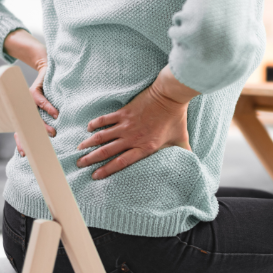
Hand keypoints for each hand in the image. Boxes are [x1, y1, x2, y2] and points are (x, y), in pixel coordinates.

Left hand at [15, 62, 57, 156]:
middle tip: (39, 147)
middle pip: (24, 127)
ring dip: (43, 126)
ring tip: (53, 133)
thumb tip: (55, 137)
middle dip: (30, 138)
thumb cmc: (47, 92)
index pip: (20, 132)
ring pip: (33, 117)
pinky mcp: (33, 90)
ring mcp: (26, 100)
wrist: (44, 70)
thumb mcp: (43, 108)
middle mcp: (23, 109)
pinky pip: (41, 102)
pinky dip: (49, 109)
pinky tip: (56, 115)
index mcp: (24, 115)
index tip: (24, 154)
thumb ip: (45, 121)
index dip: (21, 143)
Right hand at [76, 66, 197, 178]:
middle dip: (91, 159)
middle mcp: (132, 138)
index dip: (106, 170)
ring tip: (79, 149)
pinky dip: (96, 124)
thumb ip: (184, 153)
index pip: (121, 162)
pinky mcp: (124, 112)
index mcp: (144, 147)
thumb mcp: (181, 139)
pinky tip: (88, 128)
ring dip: (89, 143)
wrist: (170, 96)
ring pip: (102, 136)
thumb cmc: (177, 118)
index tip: (95, 176)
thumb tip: (193, 163)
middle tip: (79, 165)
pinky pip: (106, 119)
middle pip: (107, 151)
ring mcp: (126, 124)